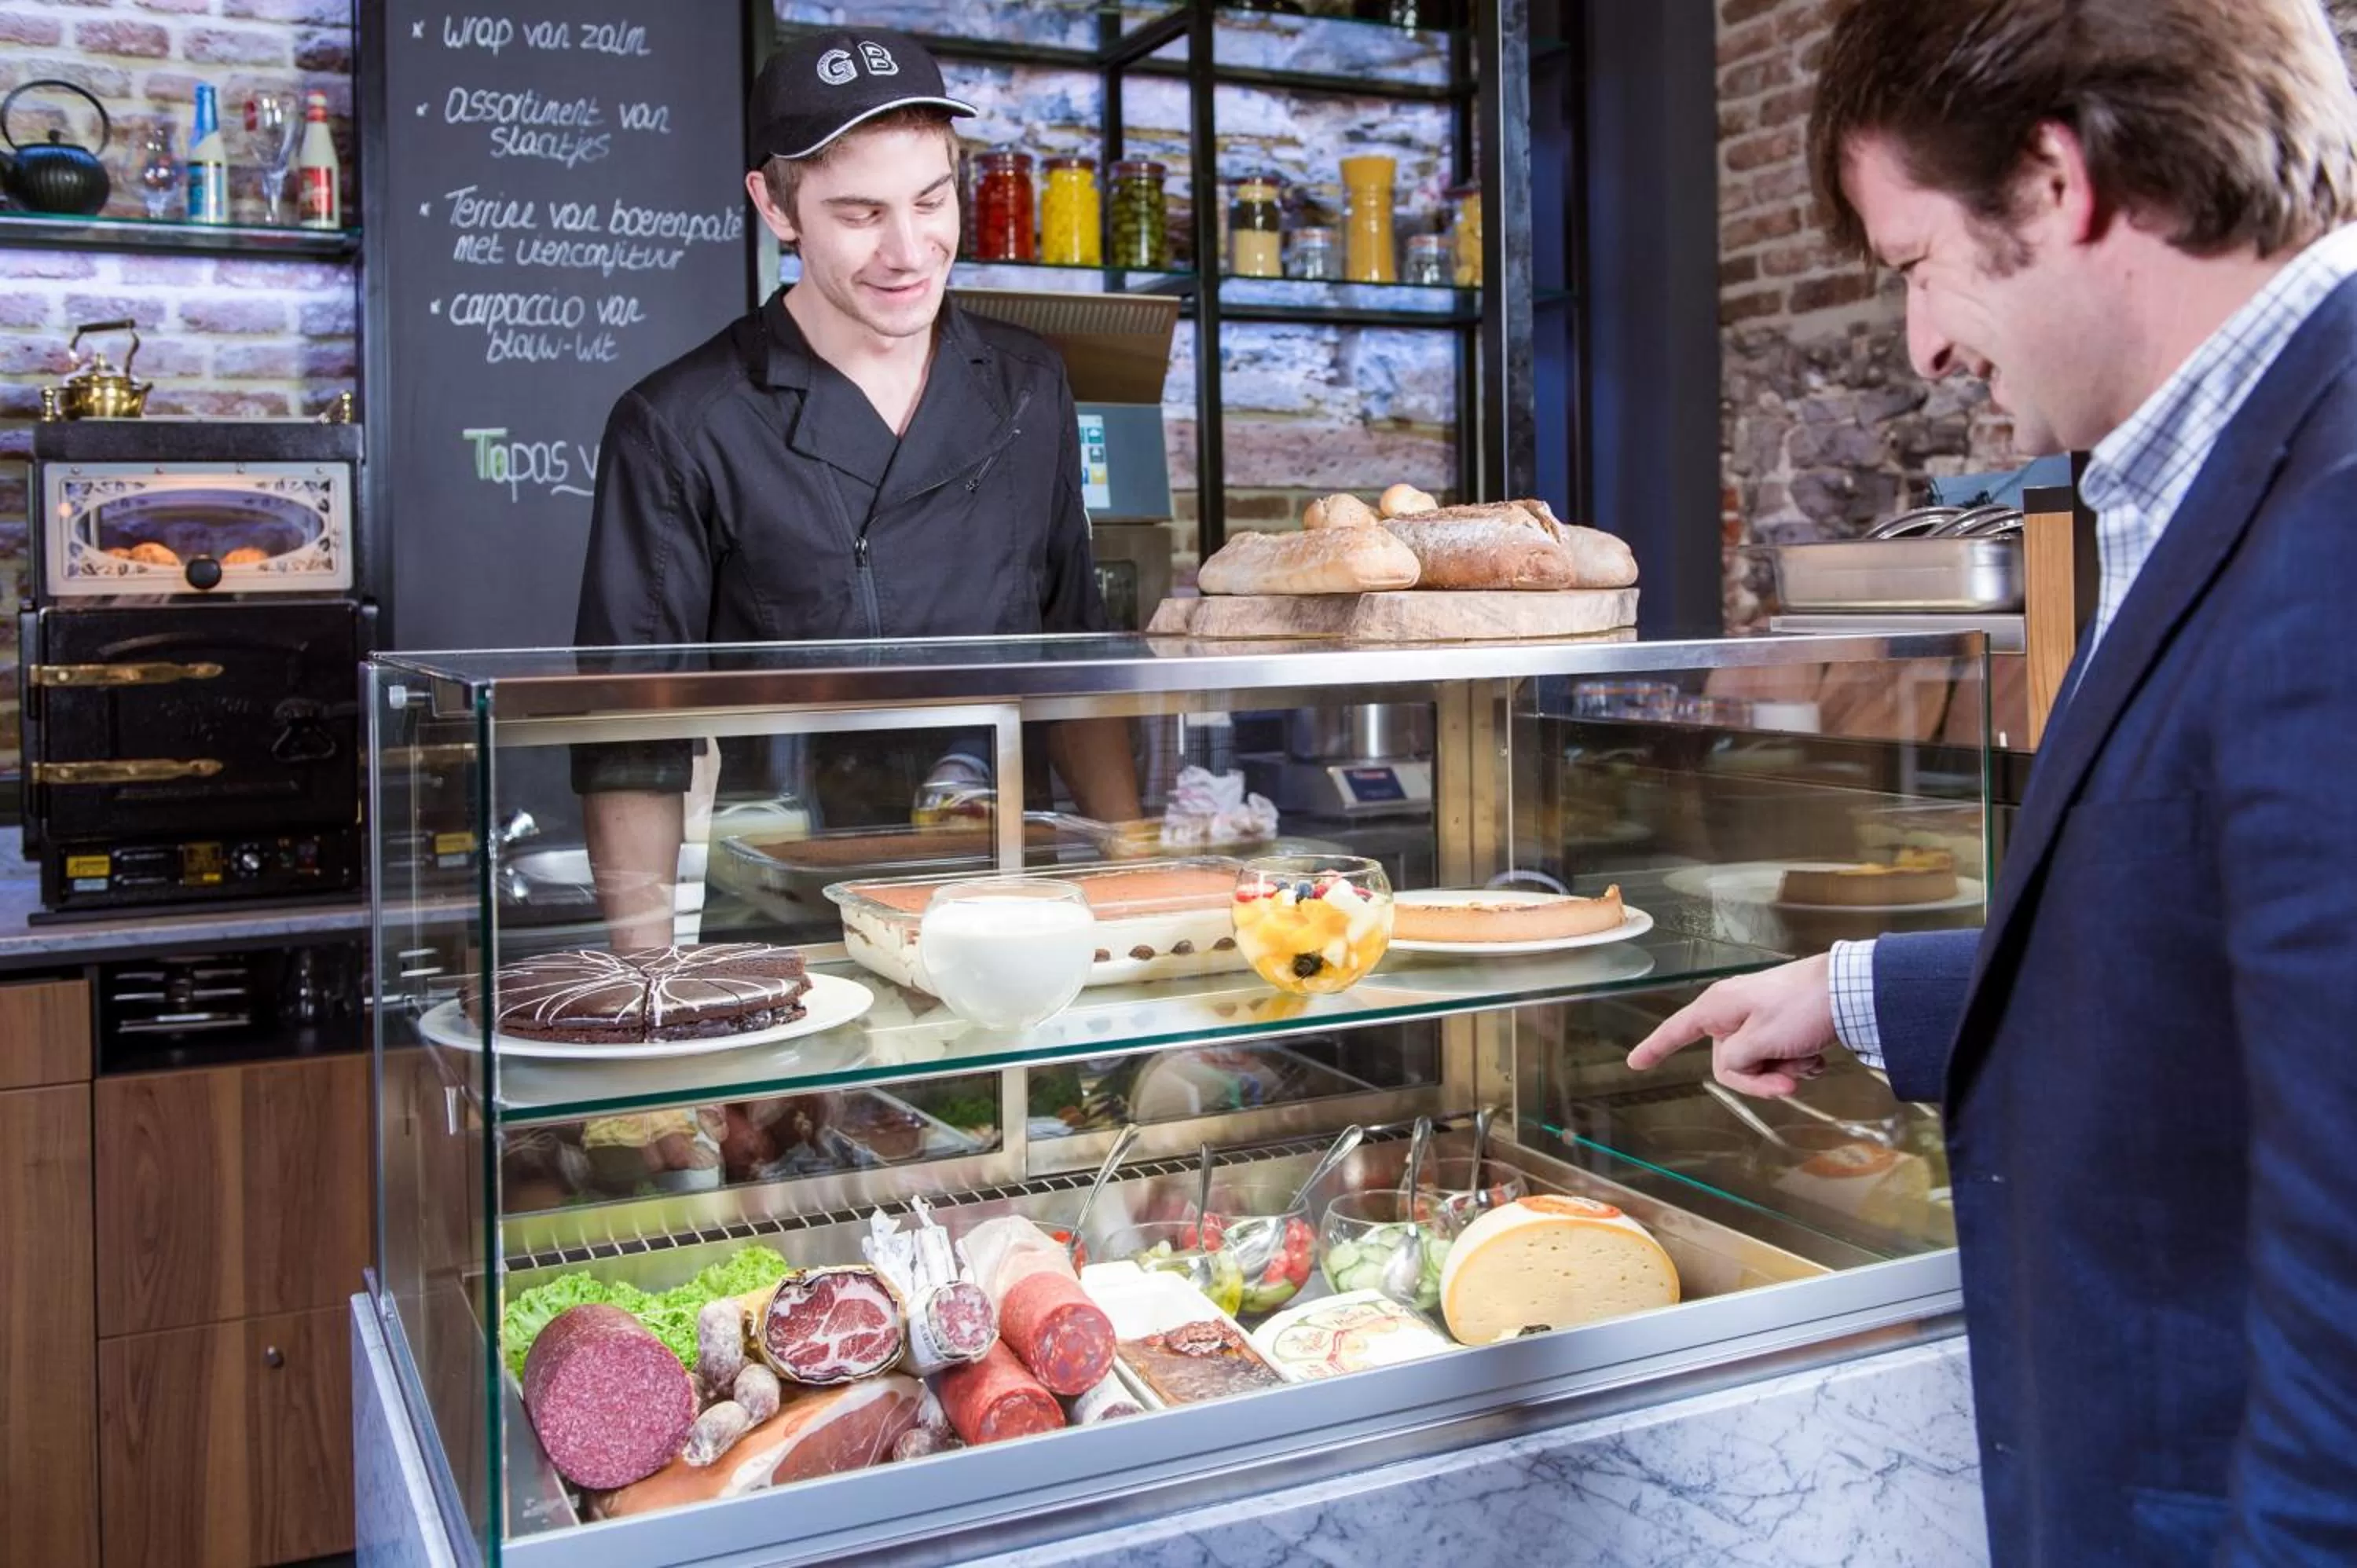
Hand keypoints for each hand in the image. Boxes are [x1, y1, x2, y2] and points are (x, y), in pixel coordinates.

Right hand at [1625, 953, 1836, 1096]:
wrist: (1849, 990)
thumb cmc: (1801, 1009)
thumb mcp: (1760, 1040)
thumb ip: (1734, 1061)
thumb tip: (1732, 1065)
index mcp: (1719, 1008)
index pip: (1677, 1031)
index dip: (1655, 1048)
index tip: (1635, 1063)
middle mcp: (1734, 1011)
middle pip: (1729, 1061)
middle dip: (1759, 1078)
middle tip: (1788, 1083)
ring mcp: (1760, 1017)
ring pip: (1757, 1061)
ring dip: (1782, 1069)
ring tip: (1807, 1062)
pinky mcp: (1783, 1023)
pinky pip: (1777, 1054)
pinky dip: (1796, 1061)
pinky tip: (1815, 1057)